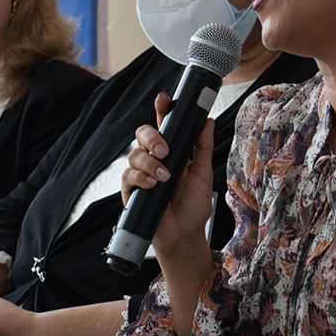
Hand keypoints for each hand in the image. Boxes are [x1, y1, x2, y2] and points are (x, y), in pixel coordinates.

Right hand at [121, 93, 214, 254]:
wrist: (184, 236)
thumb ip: (202, 148)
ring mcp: (141, 174)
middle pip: (143, 134)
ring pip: (134, 154)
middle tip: (165, 150)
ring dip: (149, 162)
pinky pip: (128, 176)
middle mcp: (154, 159)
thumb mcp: (203, 175)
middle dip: (152, 137)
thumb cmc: (193, 206)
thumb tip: (207, 121)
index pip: (164, 125)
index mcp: (172, 151)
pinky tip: (153, 185)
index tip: (164, 99)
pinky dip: (141, 178)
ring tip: (164, 177)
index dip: (161, 110)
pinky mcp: (131, 190)